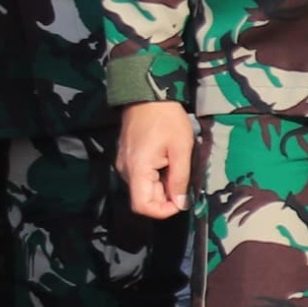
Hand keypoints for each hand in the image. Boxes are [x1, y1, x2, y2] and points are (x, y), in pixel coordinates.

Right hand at [118, 100, 196, 221]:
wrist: (148, 95)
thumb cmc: (167, 119)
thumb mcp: (181, 149)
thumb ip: (180, 178)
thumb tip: (181, 203)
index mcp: (137, 170)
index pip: (142, 206)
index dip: (163, 210)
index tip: (181, 201)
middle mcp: (125, 171)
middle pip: (143, 198)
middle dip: (166, 196)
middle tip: (183, 178)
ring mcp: (124, 164)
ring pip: (143, 188)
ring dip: (162, 185)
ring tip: (176, 165)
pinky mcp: (127, 158)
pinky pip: (141, 176)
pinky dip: (156, 176)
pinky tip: (167, 161)